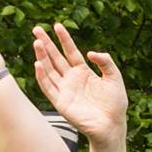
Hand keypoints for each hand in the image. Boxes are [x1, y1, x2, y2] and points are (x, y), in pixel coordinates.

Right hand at [31, 24, 128, 142]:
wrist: (112, 126)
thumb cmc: (115, 104)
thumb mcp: (114, 78)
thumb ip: (106, 62)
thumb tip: (90, 53)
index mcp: (83, 72)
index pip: (70, 52)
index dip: (64, 39)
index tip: (57, 25)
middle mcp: (71, 79)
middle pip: (55, 58)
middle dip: (46, 43)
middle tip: (37, 29)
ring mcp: (64, 90)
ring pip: (49, 70)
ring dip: (42, 56)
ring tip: (36, 42)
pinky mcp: (60, 102)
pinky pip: (48, 87)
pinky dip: (42, 76)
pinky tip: (38, 64)